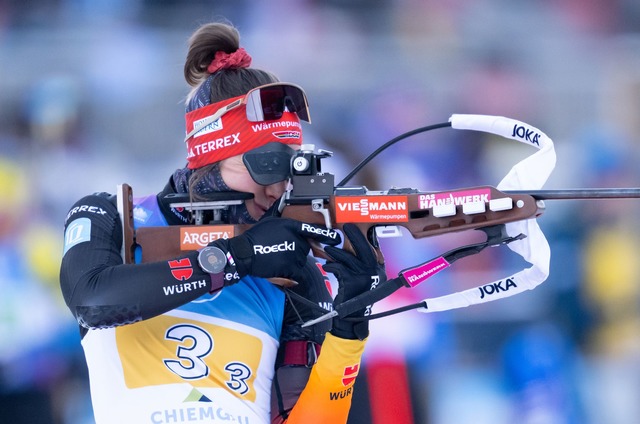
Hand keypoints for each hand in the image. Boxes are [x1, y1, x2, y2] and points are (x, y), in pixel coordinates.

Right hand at [211, 217, 340, 282]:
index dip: (326, 235)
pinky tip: (280, 269)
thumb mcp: (272, 223)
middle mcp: (297, 239)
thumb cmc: (256, 238)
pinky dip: (291, 274)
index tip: (336, 238)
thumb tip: (297, 232)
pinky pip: (298, 272)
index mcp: (292, 226)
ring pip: (301, 260)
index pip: (313, 230)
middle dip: (296, 251)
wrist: (245, 253)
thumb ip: (287, 226)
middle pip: (306, 248)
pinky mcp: (292, 266)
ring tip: (276, 258)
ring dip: (292, 262)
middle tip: (280, 251)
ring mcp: (295, 253)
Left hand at [323, 224, 386, 339]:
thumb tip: (351, 248)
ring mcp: (364, 278)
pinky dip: (331, 266)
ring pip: (349, 258)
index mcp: (379, 271)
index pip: (373, 250)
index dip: (364, 238)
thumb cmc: (355, 297)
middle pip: (365, 249)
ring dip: (336, 252)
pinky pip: (339, 268)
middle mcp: (375, 273)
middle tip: (346, 227)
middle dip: (355, 236)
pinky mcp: (352, 282)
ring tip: (329, 250)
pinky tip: (327, 266)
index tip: (356, 229)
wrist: (352, 317)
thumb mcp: (362, 279)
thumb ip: (360, 265)